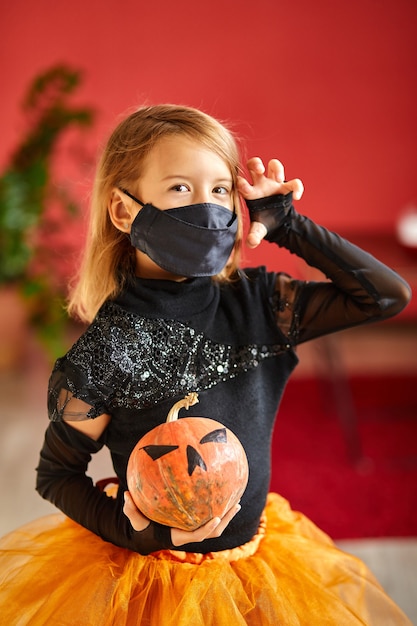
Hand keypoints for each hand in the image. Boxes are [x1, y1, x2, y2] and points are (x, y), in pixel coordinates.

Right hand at [124, 491, 240, 546]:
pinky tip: (225, 495)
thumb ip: (130, 509)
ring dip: (228, 516)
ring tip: (237, 501)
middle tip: (236, 505)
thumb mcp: (135, 519)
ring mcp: (194, 530)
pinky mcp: (196, 524)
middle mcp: (190, 536)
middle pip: (214, 532)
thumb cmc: (142, 527)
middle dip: (226, 520)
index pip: (198, 536)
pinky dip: (220, 510)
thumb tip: (125, 494)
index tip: (218, 517)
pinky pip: (211, 519)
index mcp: (179, 537)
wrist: (147, 534)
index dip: (208, 528)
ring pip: (216, 527)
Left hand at [237, 157, 303, 248]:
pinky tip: (296, 197)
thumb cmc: (265, 222)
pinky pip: (294, 182)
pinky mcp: (288, 187)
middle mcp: (260, 184)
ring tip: (279, 179)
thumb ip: (254, 235)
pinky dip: (297, 187)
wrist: (279, 224)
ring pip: (273, 165)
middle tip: (260, 170)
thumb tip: (251, 243)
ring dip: (276, 168)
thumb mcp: (259, 229)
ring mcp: (274, 183)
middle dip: (256, 163)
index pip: (242, 182)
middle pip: (254, 165)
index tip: (244, 187)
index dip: (242, 182)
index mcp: (250, 193)